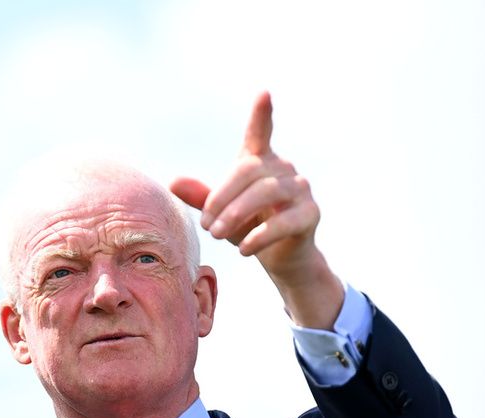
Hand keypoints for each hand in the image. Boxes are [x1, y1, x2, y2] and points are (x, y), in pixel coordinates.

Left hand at [169, 92, 343, 329]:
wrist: (280, 256)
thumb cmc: (247, 226)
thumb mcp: (219, 213)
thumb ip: (200, 197)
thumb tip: (174, 182)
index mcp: (259, 162)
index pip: (260, 133)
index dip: (261, 114)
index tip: (263, 93)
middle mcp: (283, 169)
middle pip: (248, 171)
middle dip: (221, 199)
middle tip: (206, 227)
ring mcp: (301, 190)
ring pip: (266, 192)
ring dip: (235, 215)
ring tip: (216, 235)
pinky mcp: (310, 214)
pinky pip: (283, 221)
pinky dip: (259, 236)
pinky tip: (242, 250)